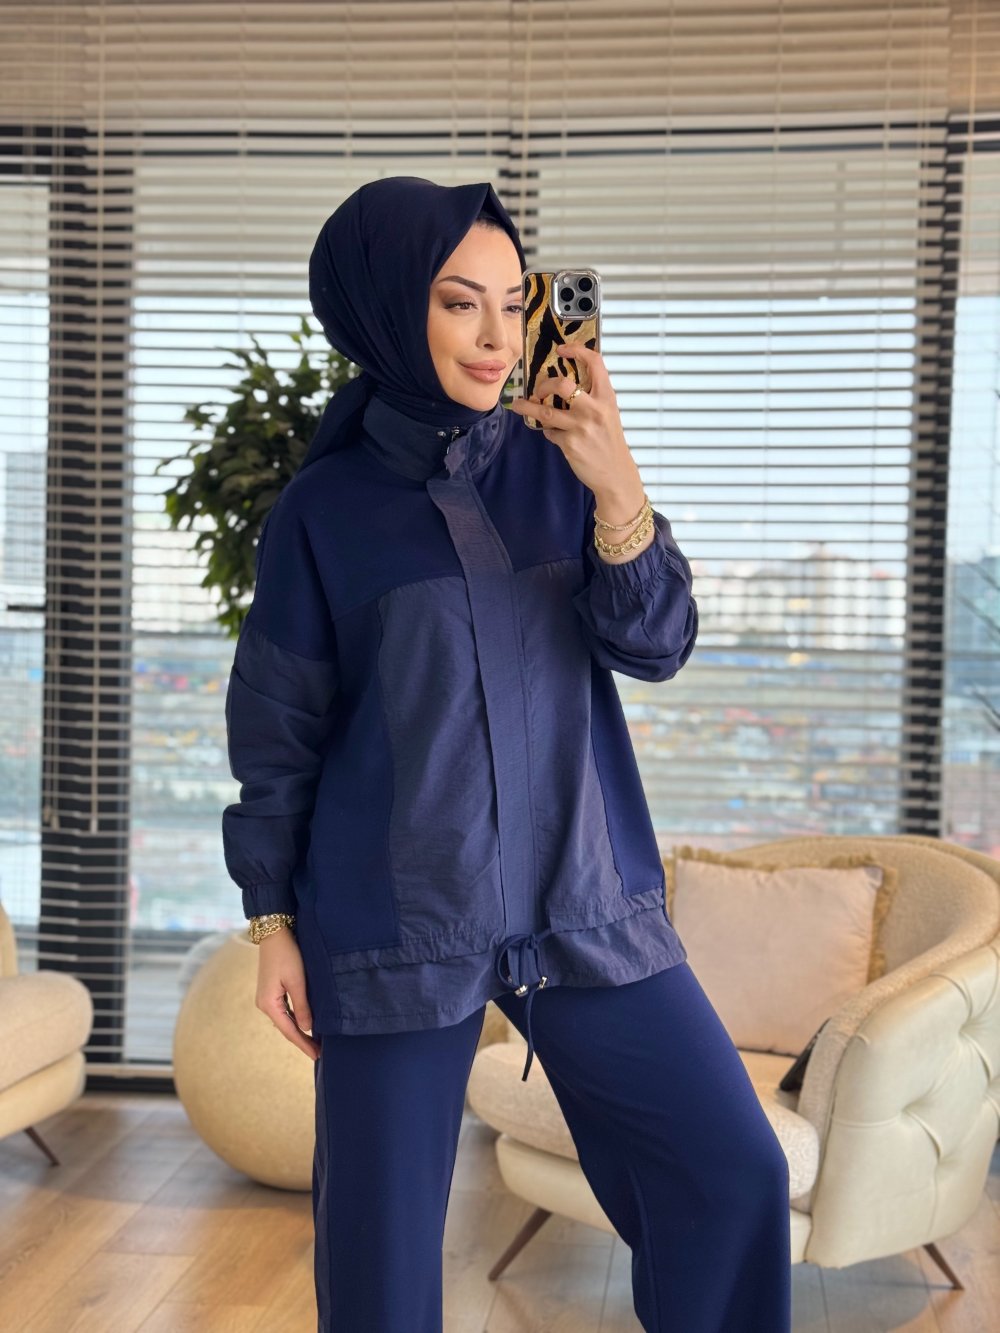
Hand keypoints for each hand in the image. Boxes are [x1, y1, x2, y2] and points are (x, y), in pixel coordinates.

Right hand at [255, 929, 320, 1061]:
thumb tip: (307, 1028)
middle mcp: (264, 1004)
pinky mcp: (271, 991)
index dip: (303, 1044)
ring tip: (315, 1042)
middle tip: (319, 1053)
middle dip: (302, 1040)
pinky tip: (305, 1024)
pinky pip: (284, 1011)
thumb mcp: (297, 981)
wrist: (274, 934)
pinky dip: (295, 1019)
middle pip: (286, 1028)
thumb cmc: (287, 955)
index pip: (289, 1031)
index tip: (316, 1056)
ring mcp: (266, 998)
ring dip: (299, 1031)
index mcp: (268, 1004)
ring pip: (285, 1020)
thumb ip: (302, 1006)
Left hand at [508, 344, 643, 503]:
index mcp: (606, 397)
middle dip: (545, 384)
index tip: (562, 349)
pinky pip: (550, 432)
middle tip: (538, 390)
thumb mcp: (608, 413)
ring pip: (546, 412)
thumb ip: (591, 398)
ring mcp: (580, 427)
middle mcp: (594, 409)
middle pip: (562, 385)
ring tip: (519, 405)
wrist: (615, 473)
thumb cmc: (610, 442)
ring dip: (527, 407)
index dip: (576, 351)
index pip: (595, 362)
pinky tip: (554, 434)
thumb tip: (563, 386)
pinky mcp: (569, 444)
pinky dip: (548, 432)